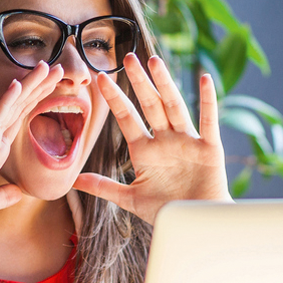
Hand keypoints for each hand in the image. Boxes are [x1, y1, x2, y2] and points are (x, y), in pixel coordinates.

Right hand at [0, 62, 62, 282]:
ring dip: (27, 86)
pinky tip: (17, 85)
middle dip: (38, 87)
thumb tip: (17, 193)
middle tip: (58, 67)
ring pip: (9, 107)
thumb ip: (2, 196)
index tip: (54, 86)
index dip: (36, 101)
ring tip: (46, 66)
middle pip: (18, 108)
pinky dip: (5, 102)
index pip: (20, 119)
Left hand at [73, 54, 230, 224]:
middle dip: (138, 82)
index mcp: (145, 150)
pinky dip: (207, 100)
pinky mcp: (209, 148)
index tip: (101, 78)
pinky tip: (204, 78)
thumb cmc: (165, 211)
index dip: (114, 99)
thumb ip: (104, 187)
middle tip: (126, 57)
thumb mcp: (130, 198)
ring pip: (174, 106)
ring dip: (164, 84)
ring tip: (154, 61)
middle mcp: (165, 140)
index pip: (126, 118)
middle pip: (149, 105)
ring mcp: (187, 141)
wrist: (195, 225)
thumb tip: (74, 181)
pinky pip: (208, 120)